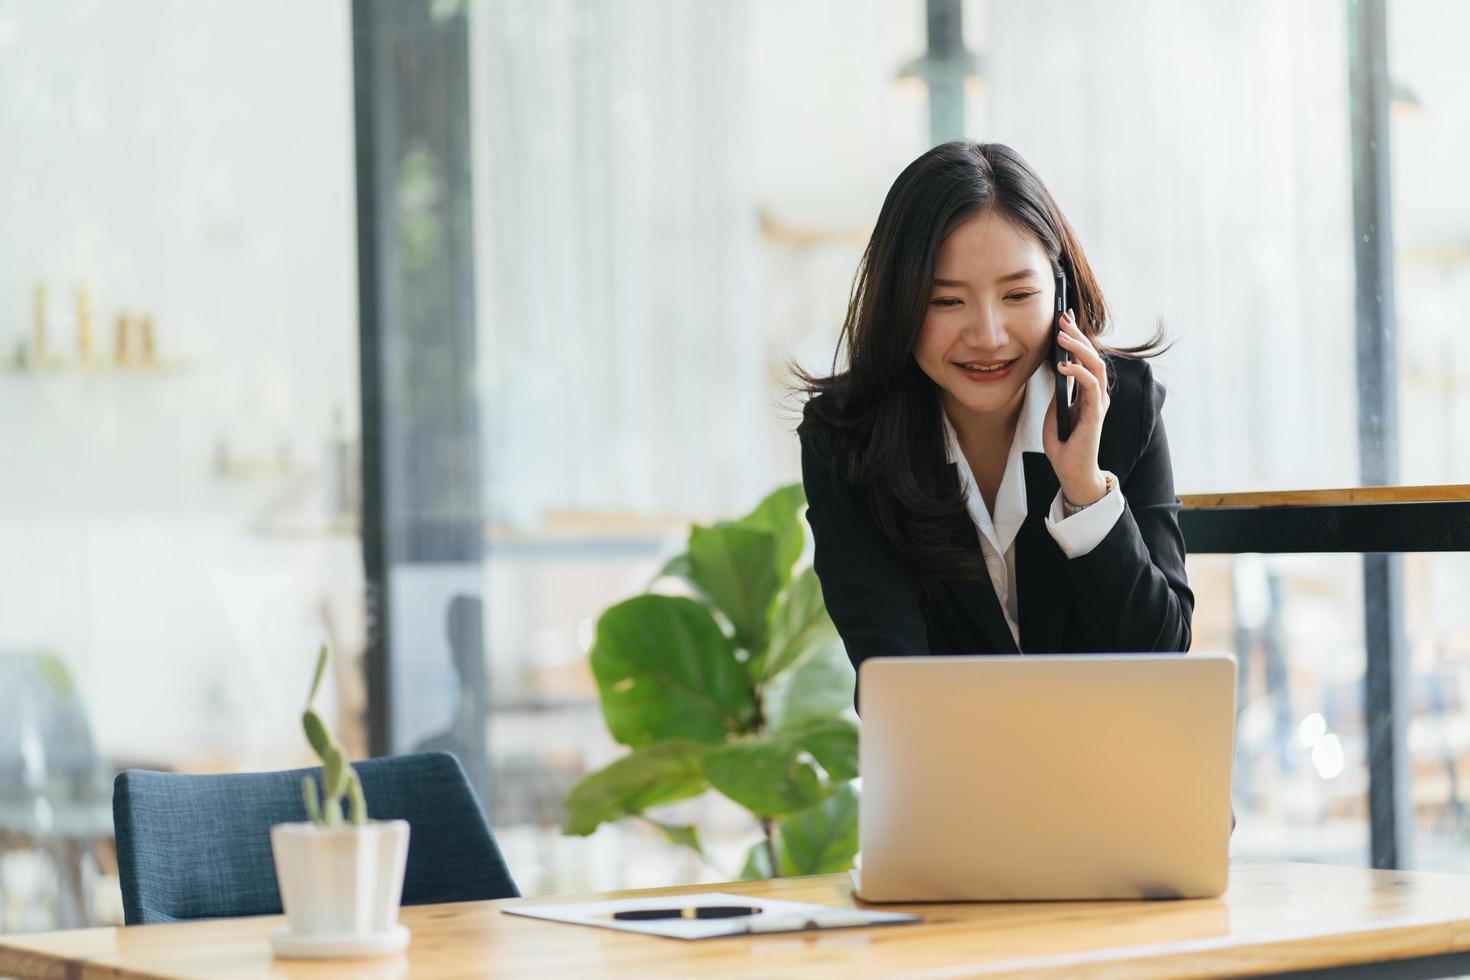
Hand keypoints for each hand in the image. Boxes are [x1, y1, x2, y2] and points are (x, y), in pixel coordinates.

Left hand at [1042, 309, 1110, 505]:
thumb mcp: (1055, 414)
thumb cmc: (1064, 446)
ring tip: (1061, 336)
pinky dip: (1077, 372)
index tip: (1064, 319)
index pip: (1085, 359)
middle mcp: (1096, 395)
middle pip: (1092, 356)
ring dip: (1078, 348)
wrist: (1070, 472)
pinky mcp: (1095, 414)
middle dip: (1077, 335)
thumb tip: (1058, 373)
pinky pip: (1090, 386)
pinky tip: (1062, 366)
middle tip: (1062, 319)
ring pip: (1095, 366)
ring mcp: (1098, 403)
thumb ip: (1060, 395)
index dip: (1076, 338)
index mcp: (1087, 393)